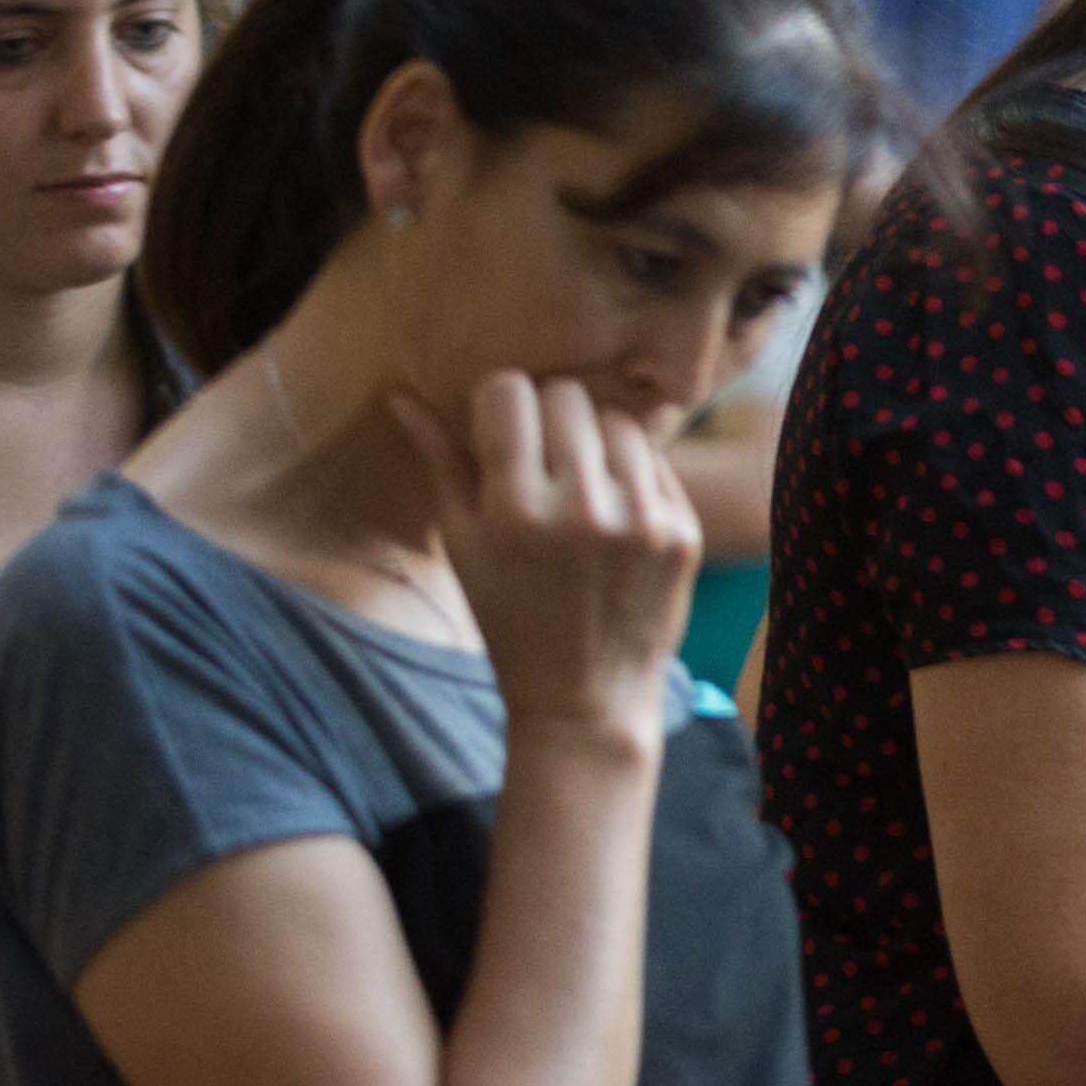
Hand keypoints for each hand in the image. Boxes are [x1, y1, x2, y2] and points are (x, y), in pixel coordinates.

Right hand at [395, 374, 702, 742]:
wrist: (585, 694)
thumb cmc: (510, 617)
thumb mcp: (463, 544)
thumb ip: (440, 462)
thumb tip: (403, 397)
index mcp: (515, 509)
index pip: (510, 390)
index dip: (499, 403)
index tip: (500, 431)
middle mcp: (582, 509)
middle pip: (566, 397)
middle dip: (547, 418)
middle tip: (541, 461)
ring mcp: (641, 520)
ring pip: (619, 422)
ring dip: (596, 442)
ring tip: (581, 486)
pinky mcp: (682, 532)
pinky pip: (657, 462)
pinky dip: (633, 476)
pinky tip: (615, 514)